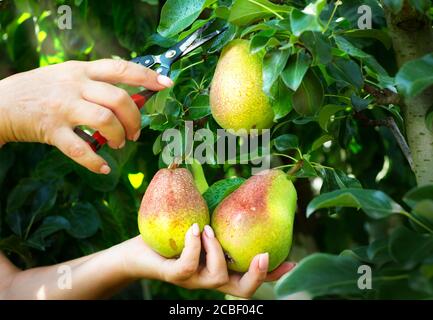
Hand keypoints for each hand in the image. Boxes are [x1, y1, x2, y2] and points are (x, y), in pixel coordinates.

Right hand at [0, 59, 172, 173]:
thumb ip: (96, 83)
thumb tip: (133, 97)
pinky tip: (104, 167)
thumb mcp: (68, 76)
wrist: (0, 102)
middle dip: (134, 118)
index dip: (147, 76)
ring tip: (119, 143)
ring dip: (119, 136)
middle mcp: (75, 85)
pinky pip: (79, 149)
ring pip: (104, 120)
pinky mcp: (51, 130)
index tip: (167, 85)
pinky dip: (95, 161)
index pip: (121, 68)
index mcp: (82, 70)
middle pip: (118, 98)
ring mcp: (62, 107)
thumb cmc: (42, 90)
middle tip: (135, 132)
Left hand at [119, 224, 295, 298]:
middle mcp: (210, 279)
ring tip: (208, 229)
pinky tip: (193, 227)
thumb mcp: (201, 223)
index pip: (251, 277)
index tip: (292, 261)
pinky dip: (195, 245)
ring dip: (217, 250)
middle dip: (258, 276)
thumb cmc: (171, 235)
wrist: (137, 250)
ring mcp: (193, 280)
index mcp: (220, 269)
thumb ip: (218, 216)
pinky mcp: (174, 276)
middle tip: (265, 255)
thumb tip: (238, 185)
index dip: (273, 274)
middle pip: (243, 290)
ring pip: (217, 277)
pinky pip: (189, 265)